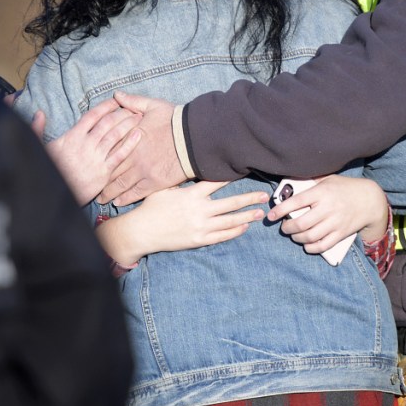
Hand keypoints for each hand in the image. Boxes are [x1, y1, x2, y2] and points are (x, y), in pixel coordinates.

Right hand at [44, 99, 142, 204]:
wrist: (55, 196)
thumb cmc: (49, 171)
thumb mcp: (41, 148)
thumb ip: (39, 129)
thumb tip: (40, 113)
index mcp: (72, 136)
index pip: (93, 115)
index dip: (106, 106)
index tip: (116, 101)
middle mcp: (86, 145)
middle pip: (108, 123)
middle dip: (121, 113)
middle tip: (132, 108)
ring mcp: (96, 159)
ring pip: (116, 136)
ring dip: (128, 124)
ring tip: (139, 117)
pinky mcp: (104, 173)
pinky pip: (120, 155)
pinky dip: (130, 144)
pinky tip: (139, 135)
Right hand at [95, 181, 267, 266]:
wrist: (141, 232)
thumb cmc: (151, 207)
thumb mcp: (164, 188)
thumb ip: (180, 180)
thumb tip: (188, 166)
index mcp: (191, 194)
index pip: (217, 182)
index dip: (232, 176)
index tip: (246, 171)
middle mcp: (199, 210)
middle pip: (231, 203)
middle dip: (249, 198)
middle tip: (264, 194)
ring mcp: (201, 226)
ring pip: (230, 221)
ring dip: (247, 216)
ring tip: (259, 212)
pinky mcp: (199, 240)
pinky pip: (221, 236)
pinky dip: (234, 232)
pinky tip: (244, 227)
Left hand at [97, 91, 183, 205]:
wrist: (194, 138)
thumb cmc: (174, 120)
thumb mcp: (152, 105)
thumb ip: (132, 101)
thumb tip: (116, 95)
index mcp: (130, 137)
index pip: (108, 149)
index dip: (98, 157)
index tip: (91, 162)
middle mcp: (133, 155)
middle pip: (110, 169)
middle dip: (100, 178)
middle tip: (91, 184)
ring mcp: (143, 170)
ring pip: (120, 184)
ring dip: (109, 192)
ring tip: (101, 198)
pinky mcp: (154, 182)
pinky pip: (135, 193)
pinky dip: (125, 198)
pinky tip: (118, 202)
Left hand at [267, 176, 387, 253]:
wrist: (370, 200)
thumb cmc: (344, 187)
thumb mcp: (327, 179)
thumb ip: (310, 183)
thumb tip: (288, 186)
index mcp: (322, 192)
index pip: (296, 202)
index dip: (281, 210)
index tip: (271, 215)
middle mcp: (328, 208)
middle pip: (301, 223)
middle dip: (287, 228)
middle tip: (283, 227)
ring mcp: (335, 222)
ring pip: (310, 236)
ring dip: (297, 238)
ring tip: (294, 235)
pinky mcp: (341, 234)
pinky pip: (323, 246)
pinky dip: (311, 248)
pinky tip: (306, 244)